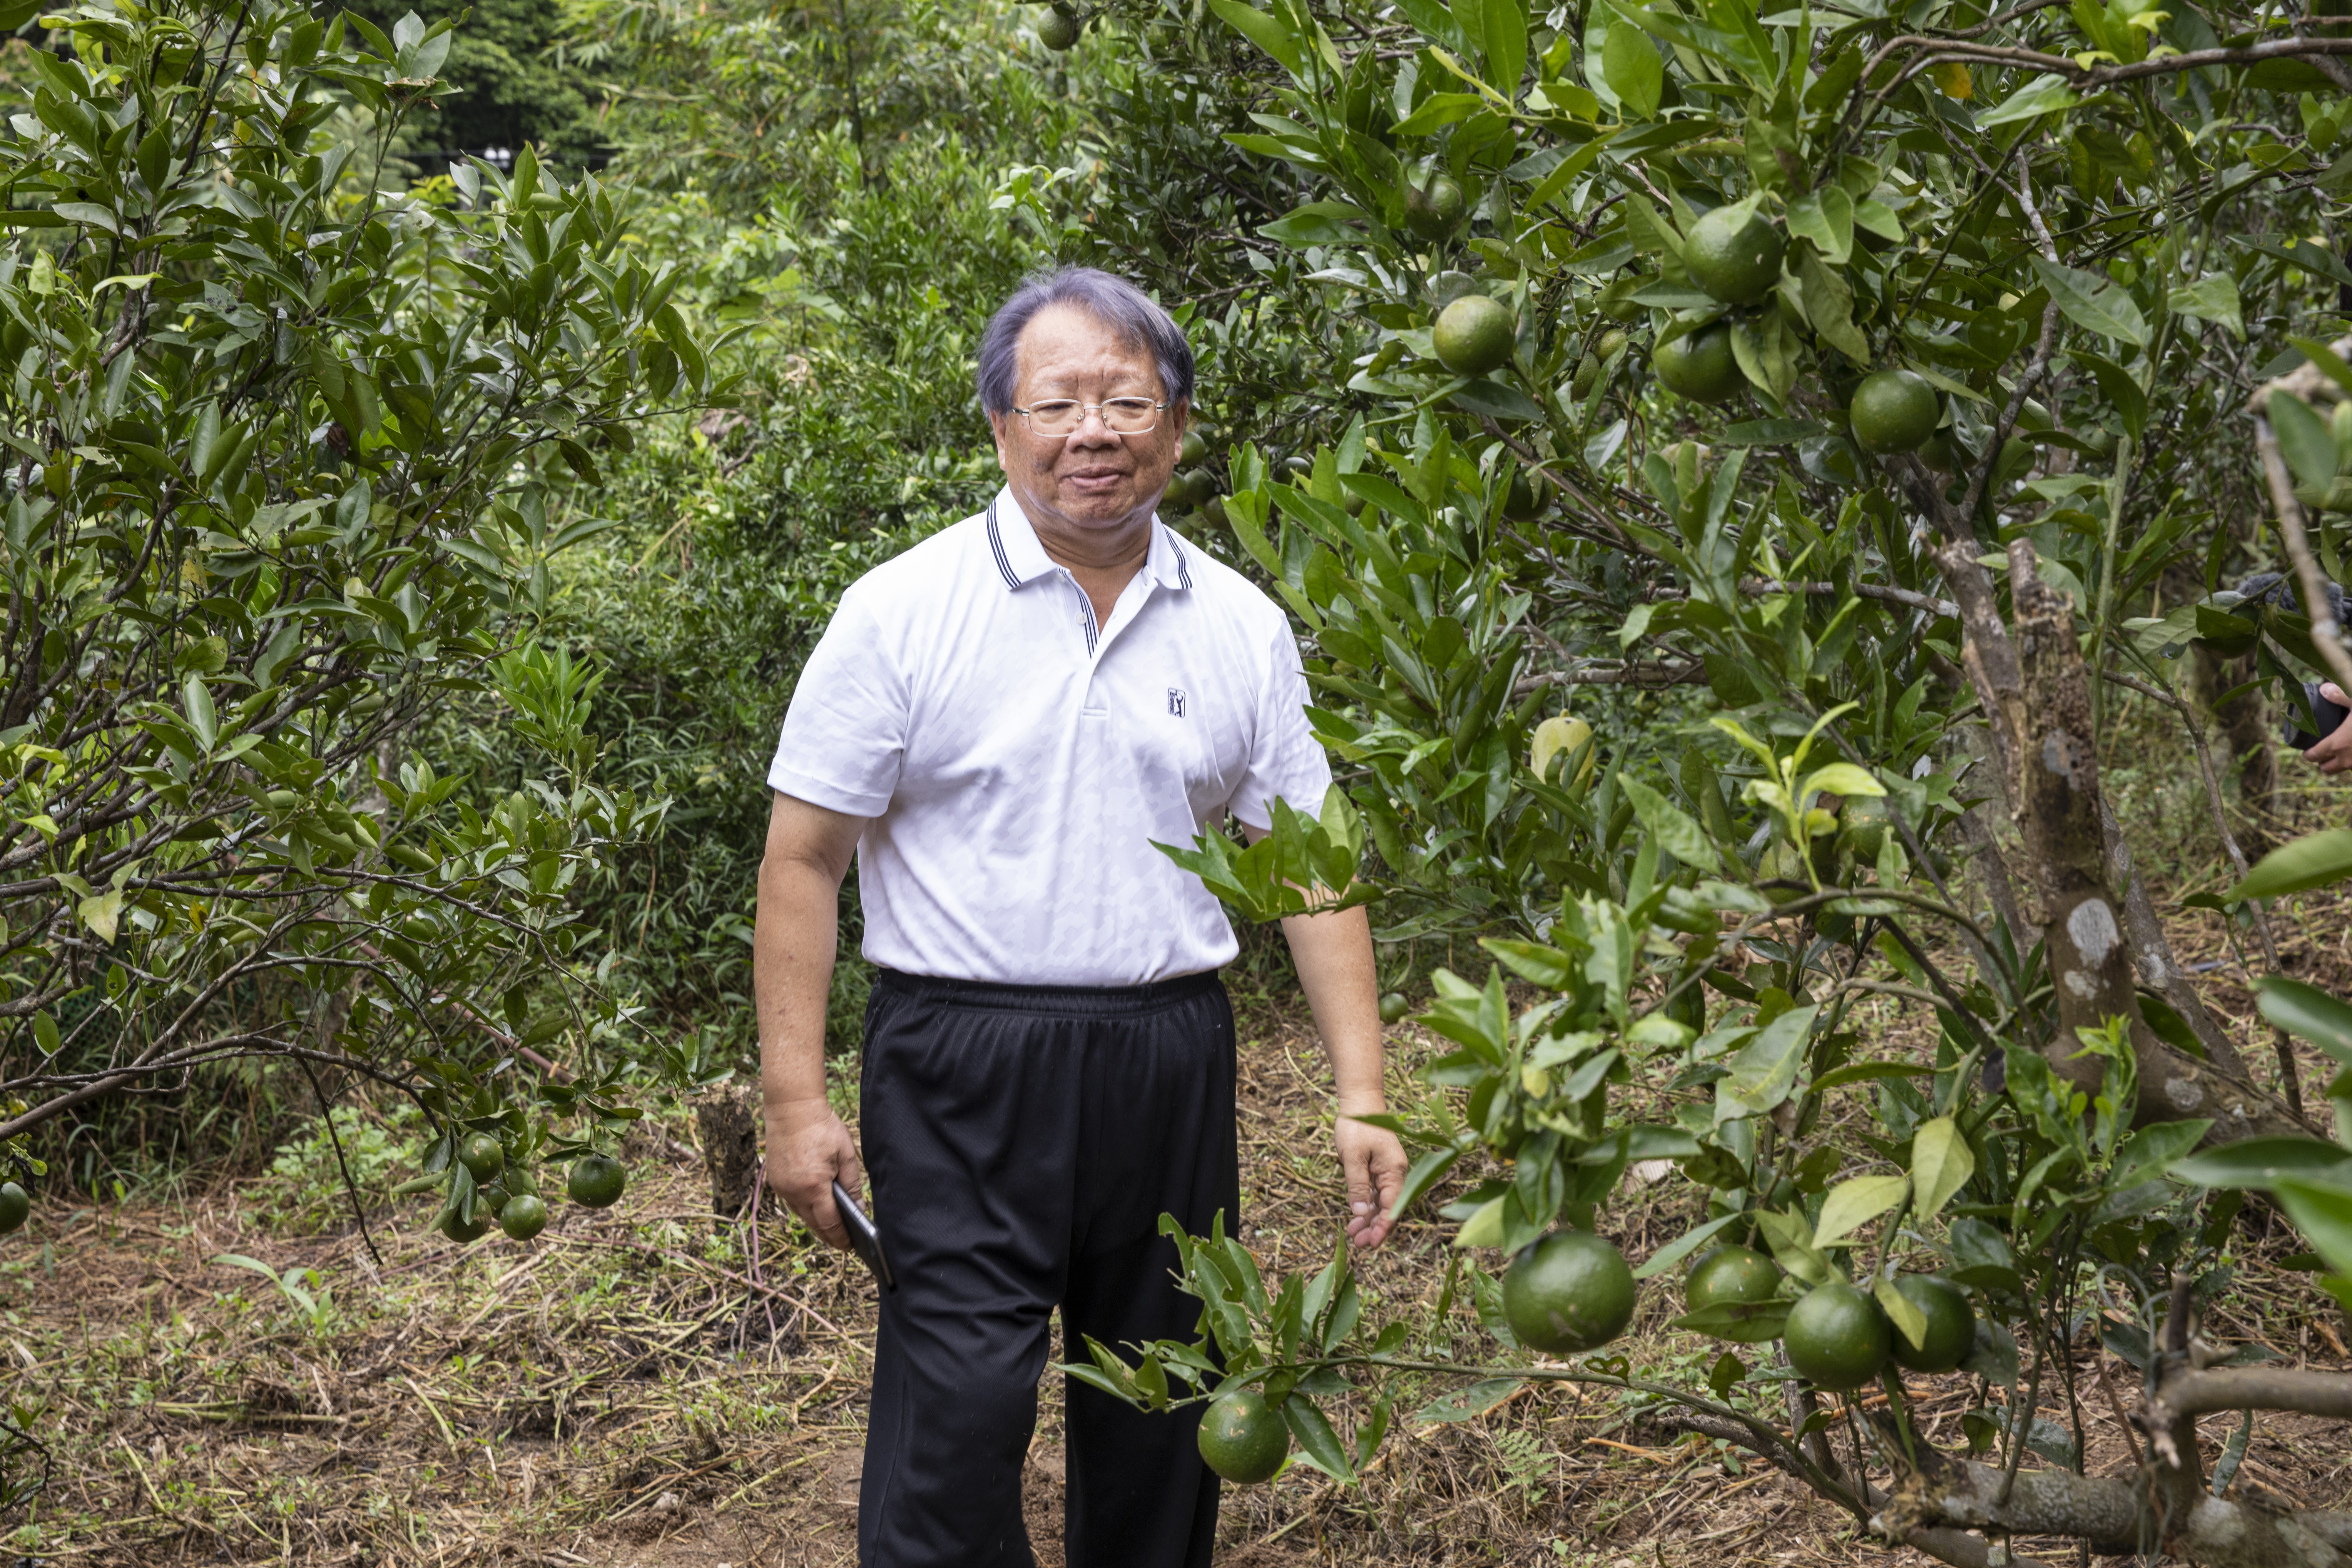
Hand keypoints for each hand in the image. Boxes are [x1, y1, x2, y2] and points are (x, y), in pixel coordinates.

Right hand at [765, 1096, 863, 1248]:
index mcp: (813, 1186)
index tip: (850, 1246)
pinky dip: (804, 1208)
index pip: (829, 1223)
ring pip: (801, 1214)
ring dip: (815, 1222)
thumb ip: (852, 1185)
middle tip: (843, 1242)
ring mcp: (781, 1187)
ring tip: (831, 1228)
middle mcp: (793, 1191)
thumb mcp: (846, 1155)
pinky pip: (791, 1202)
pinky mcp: (774, 1181)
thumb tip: (858, 1209)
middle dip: (828, 1235)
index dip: (840, 1237)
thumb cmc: (822, 1128)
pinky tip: (816, 1208)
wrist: (792, 1108)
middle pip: (813, 1223)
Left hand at [1335, 1113, 1407, 1248]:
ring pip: (1380, 1203)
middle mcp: (1394, 1174)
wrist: (1360, 1102)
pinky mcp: (1378, 1169)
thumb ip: (1356, 1185)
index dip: (1382, 1228)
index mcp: (1394, 1171)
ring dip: (1368, 1219)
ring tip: (1354, 1235)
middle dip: (1375, 1228)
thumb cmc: (1357, 1126)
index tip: (1371, 1244)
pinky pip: (1374, 1193)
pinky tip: (1356, 1218)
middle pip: (1388, 1208)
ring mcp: (1387, 1172)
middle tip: (1358, 1244)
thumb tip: (1359, 1213)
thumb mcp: (1353, 1157)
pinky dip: (1366, 1206)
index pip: (1392, 1207)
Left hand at [2308, 684, 2351, 774]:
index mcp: (2338, 744)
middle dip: (2323, 762)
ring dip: (2340, 764)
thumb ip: (2340, 696)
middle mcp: (2348, 759)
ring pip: (2344, 770)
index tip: (2307, 751)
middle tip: (2322, 753)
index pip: (2314, 756)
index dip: (2308, 754)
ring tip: (2341, 752)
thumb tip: (2324, 689)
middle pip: (2327, 769)